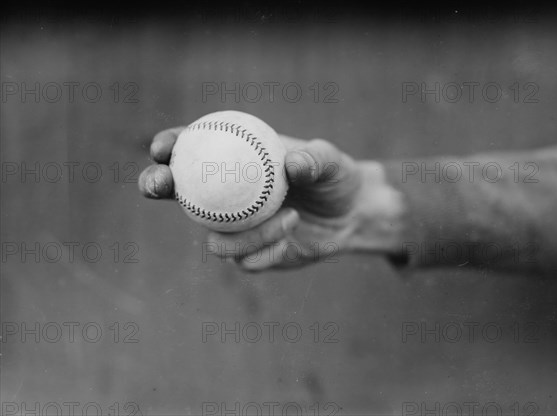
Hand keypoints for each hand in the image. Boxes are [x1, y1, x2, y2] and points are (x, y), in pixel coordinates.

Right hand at [139, 127, 404, 270]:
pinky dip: (265, 253)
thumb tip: (292, 164)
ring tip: (290, 217)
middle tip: (160, 186)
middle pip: (178, 191)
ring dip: (247, 235)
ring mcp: (235, 227)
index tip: (162, 148)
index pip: (193, 149)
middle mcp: (227, 195)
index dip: (169, 146)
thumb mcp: (331, 162)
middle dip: (155, 184)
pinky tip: (289, 240)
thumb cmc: (335, 177)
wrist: (351, 216)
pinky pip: (243, 262)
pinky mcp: (251, 255)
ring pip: (214, 239)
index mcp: (238, 161)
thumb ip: (314, 160)